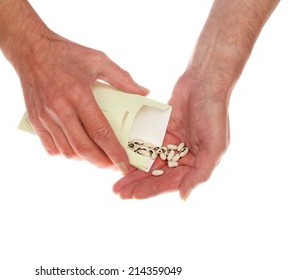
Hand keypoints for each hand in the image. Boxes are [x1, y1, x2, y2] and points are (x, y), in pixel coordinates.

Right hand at [14, 34, 147, 171]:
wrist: (30, 50)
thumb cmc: (66, 53)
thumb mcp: (98, 59)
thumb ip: (122, 78)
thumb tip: (143, 92)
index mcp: (78, 94)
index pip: (100, 131)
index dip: (114, 152)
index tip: (125, 164)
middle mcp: (60, 108)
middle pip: (83, 148)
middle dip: (102, 162)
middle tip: (114, 165)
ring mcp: (45, 117)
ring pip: (67, 151)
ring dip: (85, 159)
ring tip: (97, 156)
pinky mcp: (35, 120)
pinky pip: (51, 148)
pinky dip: (66, 153)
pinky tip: (76, 149)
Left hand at [113, 73, 229, 199]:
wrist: (204, 82)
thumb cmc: (214, 113)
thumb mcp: (214, 146)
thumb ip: (200, 173)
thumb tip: (183, 197)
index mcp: (196, 164)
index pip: (171, 182)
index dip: (153, 190)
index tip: (134, 195)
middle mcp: (182, 157)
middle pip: (157, 175)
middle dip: (138, 185)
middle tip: (118, 193)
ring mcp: (170, 144)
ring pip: (148, 162)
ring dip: (133, 173)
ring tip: (115, 183)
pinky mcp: (160, 131)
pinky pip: (144, 145)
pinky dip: (133, 153)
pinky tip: (119, 159)